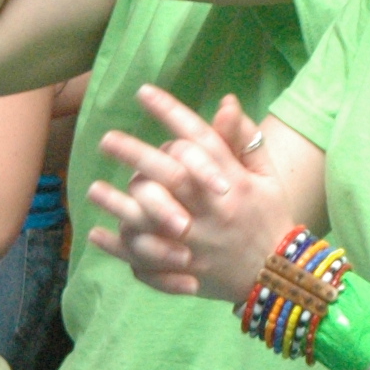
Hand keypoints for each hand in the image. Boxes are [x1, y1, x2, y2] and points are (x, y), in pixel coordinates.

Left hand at [81, 86, 287, 299]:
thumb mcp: (266, 176)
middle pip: (171, 176)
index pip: (201, 140)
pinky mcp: (185, 269)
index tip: (143, 93)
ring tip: (92, 188)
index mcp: (234, 182)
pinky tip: (96, 233)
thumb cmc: (268, 217)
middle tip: (107, 139)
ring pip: (152, 220)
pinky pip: (147, 259)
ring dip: (119, 203)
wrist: (277, 276)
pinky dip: (120, 248)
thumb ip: (244, 140)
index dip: (171, 113)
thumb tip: (225, 101)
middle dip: (137, 154)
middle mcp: (213, 210)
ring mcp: (197, 242)